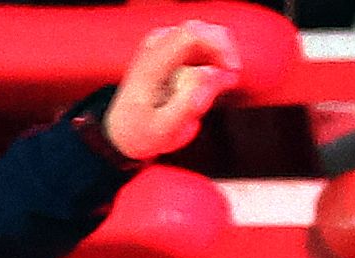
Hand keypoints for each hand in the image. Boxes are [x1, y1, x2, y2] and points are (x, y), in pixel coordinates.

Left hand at [103, 21, 240, 161]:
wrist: (122, 130)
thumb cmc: (140, 132)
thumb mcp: (164, 130)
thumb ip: (188, 104)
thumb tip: (213, 73)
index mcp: (152, 63)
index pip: (192, 34)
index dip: (220, 47)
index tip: (232, 71)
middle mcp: (156, 46)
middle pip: (201, 29)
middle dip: (223, 51)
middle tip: (230, 80)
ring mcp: (162, 44)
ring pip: (203, 35)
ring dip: (218, 58)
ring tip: (218, 88)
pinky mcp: (169, 50)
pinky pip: (199, 44)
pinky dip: (212, 60)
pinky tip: (210, 83)